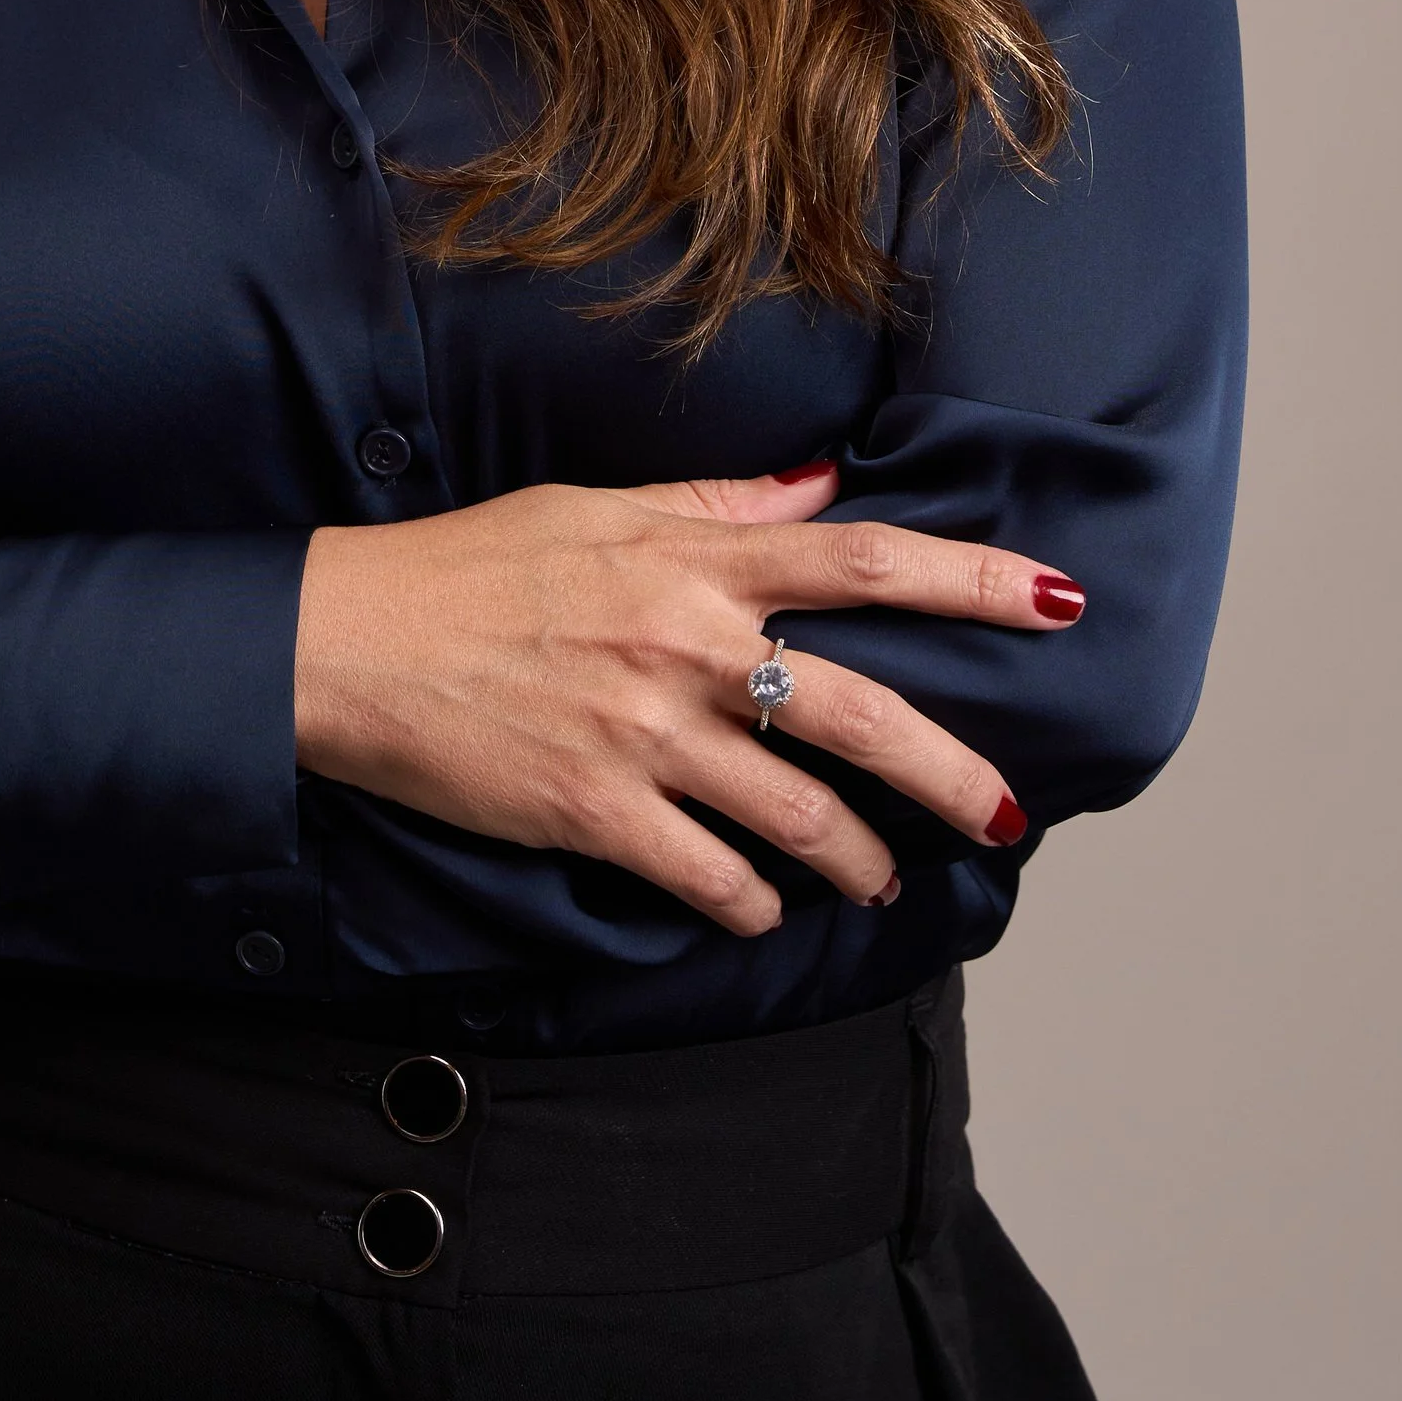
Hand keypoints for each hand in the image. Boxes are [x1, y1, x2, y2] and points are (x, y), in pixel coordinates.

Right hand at [294, 467, 1082, 938]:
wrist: (346, 642)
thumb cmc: (468, 566)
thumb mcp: (593, 507)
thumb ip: (717, 506)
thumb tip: (820, 489)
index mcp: (693, 560)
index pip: (864, 560)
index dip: (971, 581)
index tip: (1055, 603)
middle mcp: (686, 643)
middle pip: (864, 712)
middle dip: (956, 774)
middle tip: (1008, 817)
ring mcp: (644, 732)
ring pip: (800, 815)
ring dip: (856, 862)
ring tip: (875, 883)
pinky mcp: (594, 810)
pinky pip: (711, 875)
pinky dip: (751, 904)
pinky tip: (760, 910)